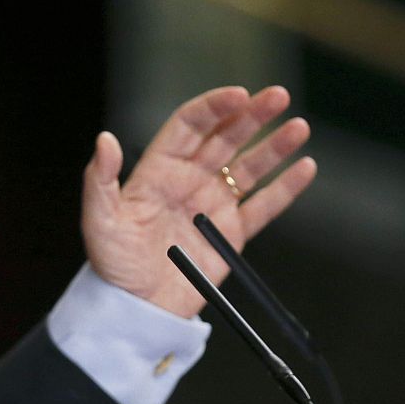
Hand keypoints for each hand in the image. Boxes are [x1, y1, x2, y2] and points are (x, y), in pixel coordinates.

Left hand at [81, 85, 315, 317]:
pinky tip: (305, 167)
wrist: (137, 310)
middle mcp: (189, 181)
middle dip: (252, 115)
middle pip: (225, 138)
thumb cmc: (112, 265)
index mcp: (159, 170)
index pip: (190, 126)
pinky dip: (285, 188)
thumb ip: (100, 180)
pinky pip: (263, 205)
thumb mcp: (99, 222)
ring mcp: (213, 205)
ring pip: (249, 167)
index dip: (214, 107)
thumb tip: (104, 140)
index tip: (239, 94)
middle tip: (278, 96)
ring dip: (274, 146)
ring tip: (298, 127)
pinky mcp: (231, 234)